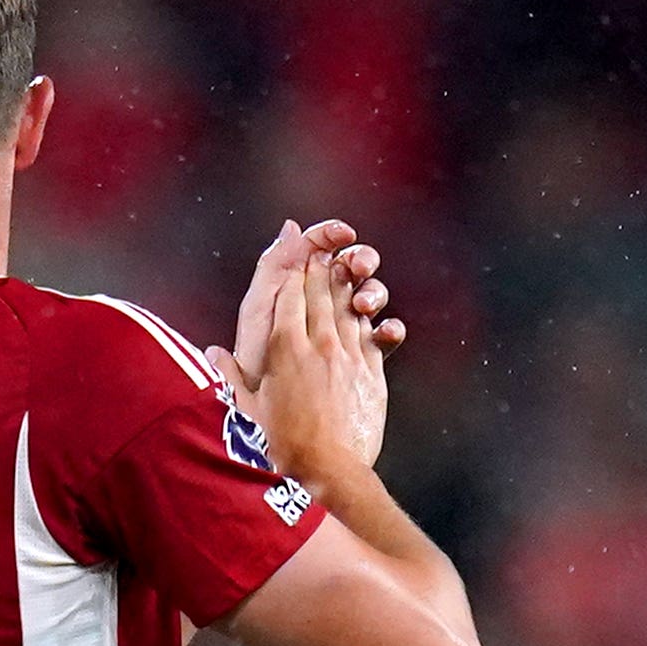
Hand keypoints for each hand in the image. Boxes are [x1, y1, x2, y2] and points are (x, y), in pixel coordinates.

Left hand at [230, 218, 401, 398]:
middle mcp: (321, 306)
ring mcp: (343, 331)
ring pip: (369, 298)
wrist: (272, 418)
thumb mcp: (258, 310)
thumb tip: (292, 227)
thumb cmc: (256, 364)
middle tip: (359, 265)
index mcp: (295, 289)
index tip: (341, 233)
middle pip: (348, 271)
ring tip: (365, 304)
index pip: (317, 252)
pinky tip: (385, 331)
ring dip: (374, 293)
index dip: (330, 238)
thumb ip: (273, 267)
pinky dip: (390, 331)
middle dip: (357, 261)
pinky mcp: (361, 357)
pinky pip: (383, 338)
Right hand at [240, 218, 394, 494]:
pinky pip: (371, 334)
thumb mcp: (246, 410)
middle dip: (318, 270)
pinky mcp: (372, 373)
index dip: (290, 276)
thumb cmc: (282, 447)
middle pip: (320, 294)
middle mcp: (319, 345)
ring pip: (347, 308)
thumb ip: (231, 376)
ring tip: (343, 267)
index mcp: (285, 349)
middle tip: (318, 251)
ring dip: (345, 286)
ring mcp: (349, 357)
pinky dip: (367, 318)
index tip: (291, 261)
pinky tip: (364, 310)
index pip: (288, 298)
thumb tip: (211, 352)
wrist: (329, 472)